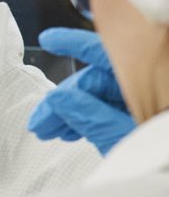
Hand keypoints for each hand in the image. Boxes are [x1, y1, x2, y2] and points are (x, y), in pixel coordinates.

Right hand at [27, 27, 134, 155]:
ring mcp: (146, 98)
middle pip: (96, 80)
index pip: (106, 50)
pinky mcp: (143, 115)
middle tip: (39, 123)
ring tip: (49, 132)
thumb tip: (56, 98)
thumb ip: (91, 116)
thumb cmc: (158, 157)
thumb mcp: (122, 137)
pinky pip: (111, 108)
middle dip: (62, 101)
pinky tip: (70, 132)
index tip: (48, 40)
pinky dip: (90, 118)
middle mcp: (146, 81)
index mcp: (146, 77)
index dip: (74, 44)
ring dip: (72, 112)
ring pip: (100, 96)